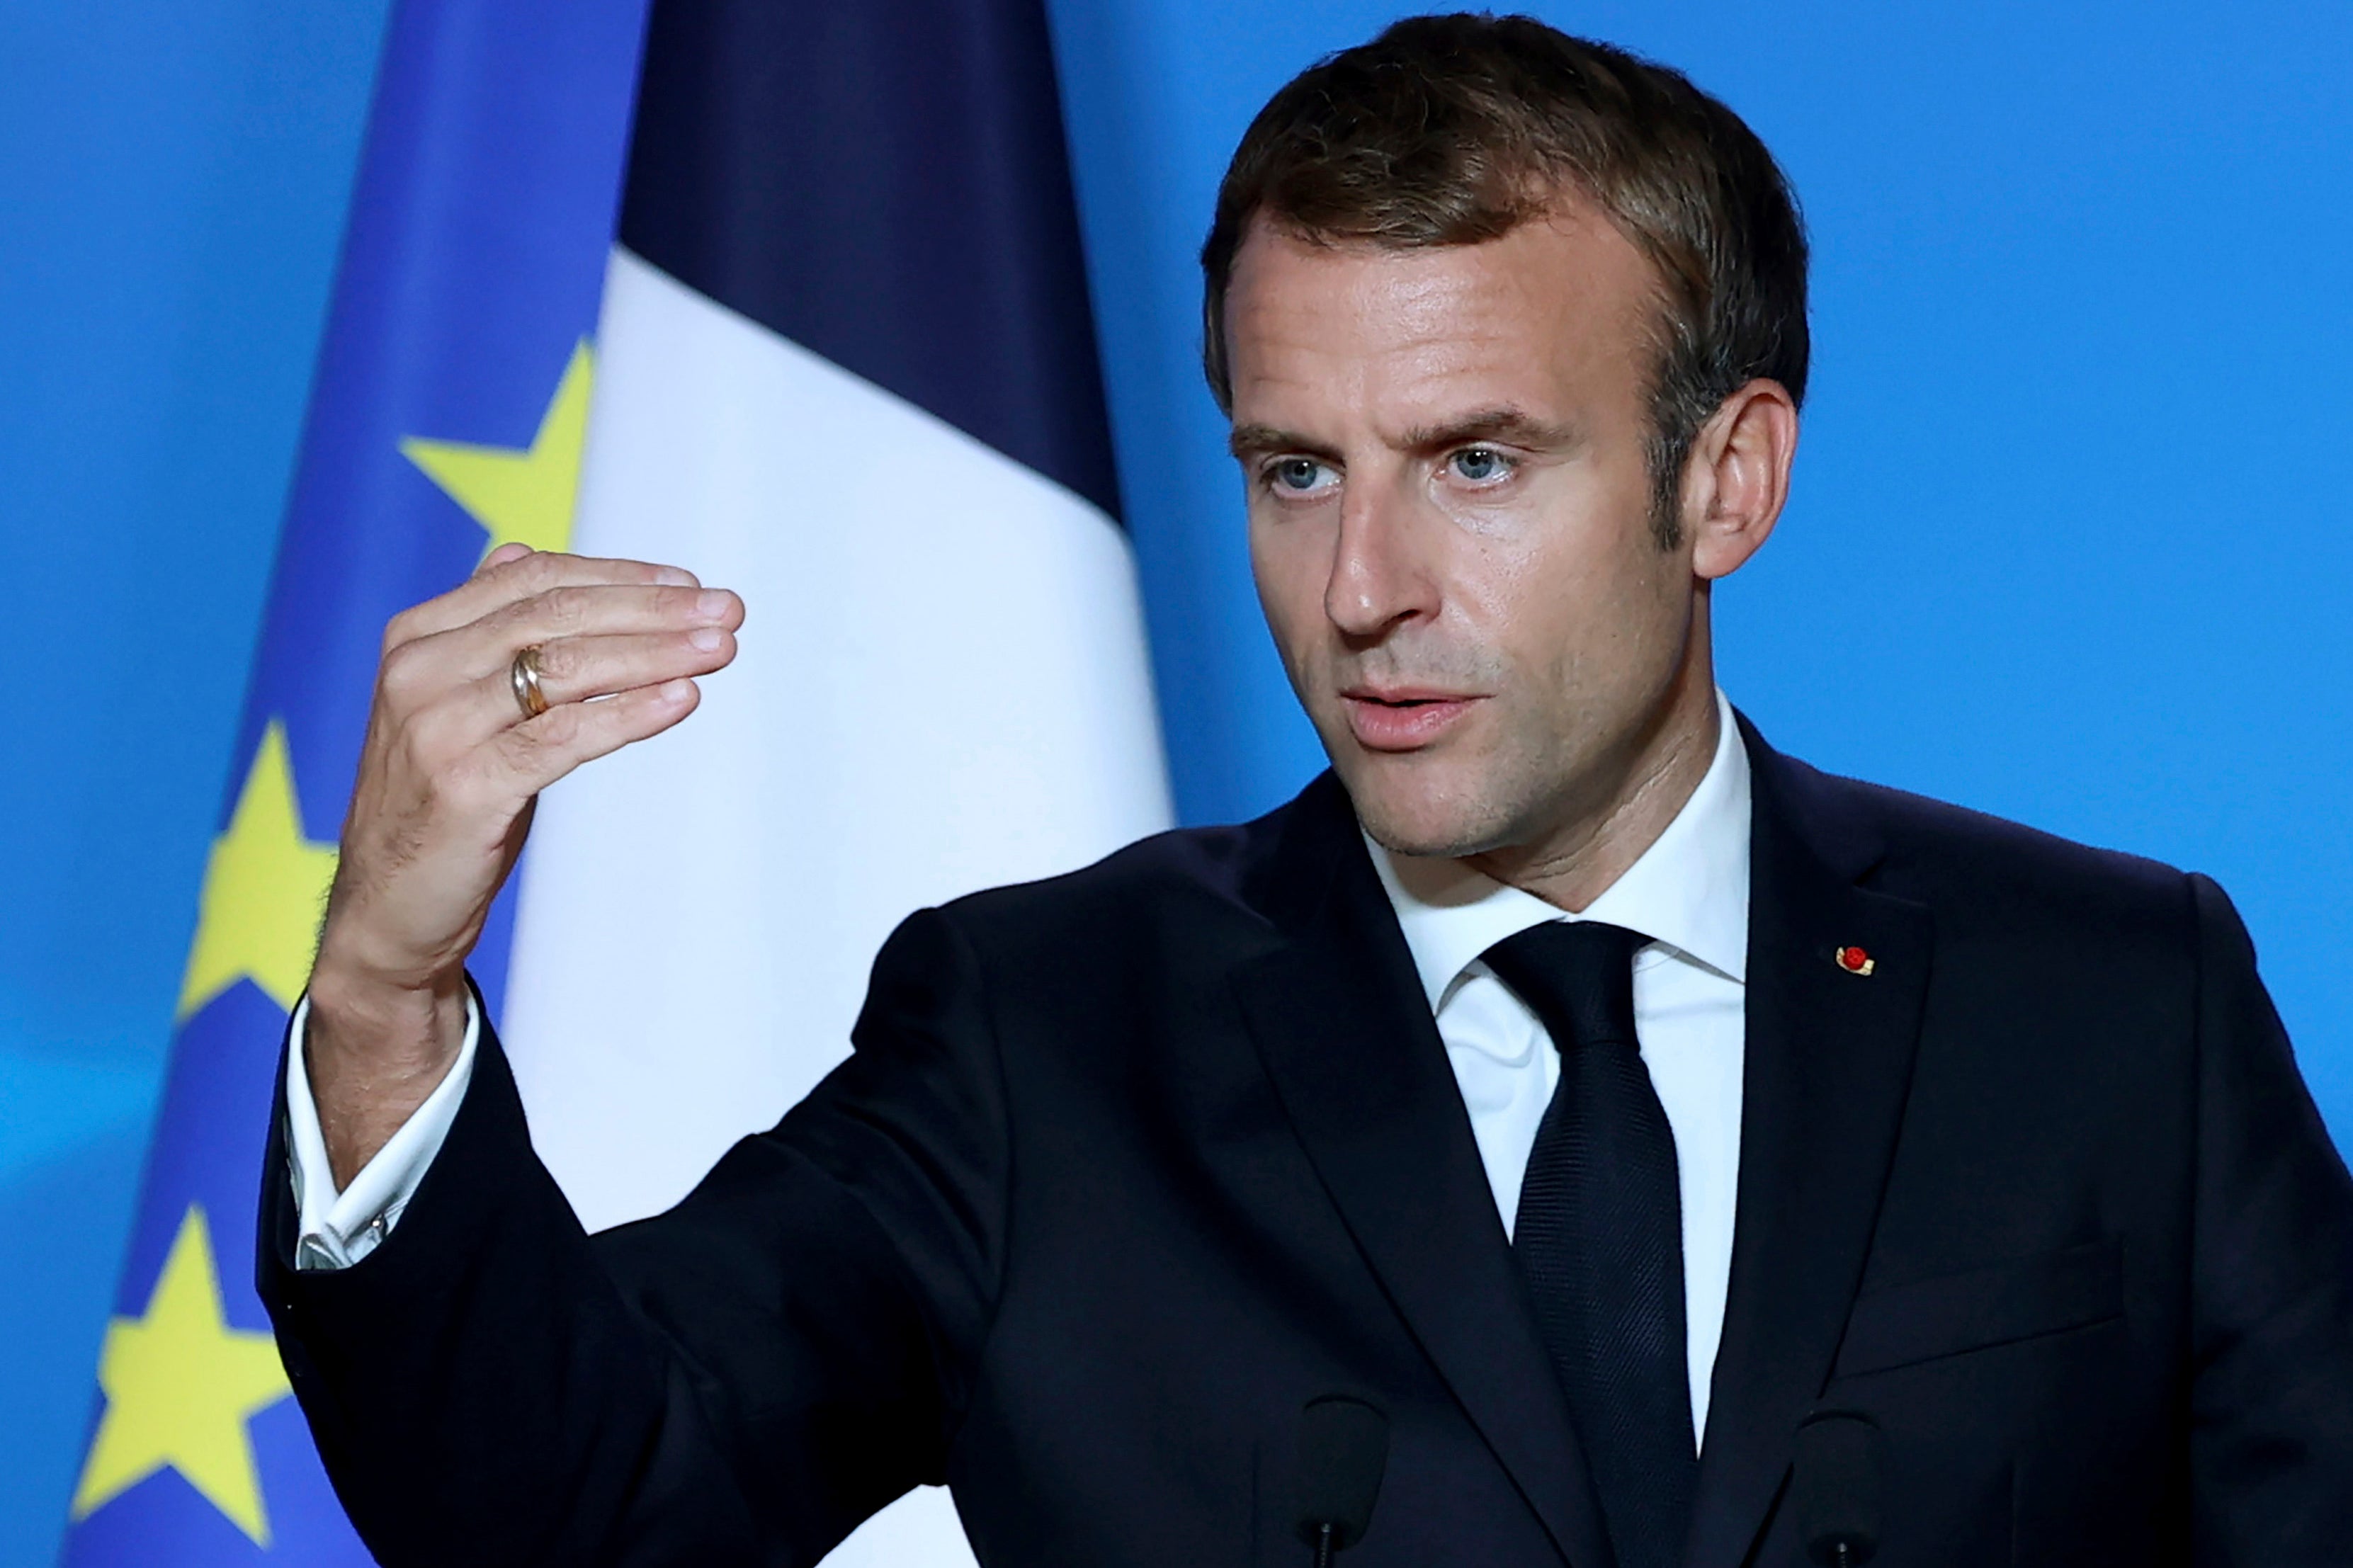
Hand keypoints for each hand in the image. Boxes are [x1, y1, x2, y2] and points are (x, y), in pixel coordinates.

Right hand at [305, 544, 742, 1181]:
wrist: (388, 908)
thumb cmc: (440, 797)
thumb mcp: (455, 700)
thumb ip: (487, 632)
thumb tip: (527, 554)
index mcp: (418, 636)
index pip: (533, 580)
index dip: (619, 576)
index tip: (688, 584)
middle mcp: (420, 671)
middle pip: (557, 617)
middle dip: (653, 610)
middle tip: (726, 610)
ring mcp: (438, 728)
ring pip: (567, 668)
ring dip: (656, 654)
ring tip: (719, 649)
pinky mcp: (465, 786)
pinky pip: (564, 737)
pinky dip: (629, 713)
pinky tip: (680, 700)